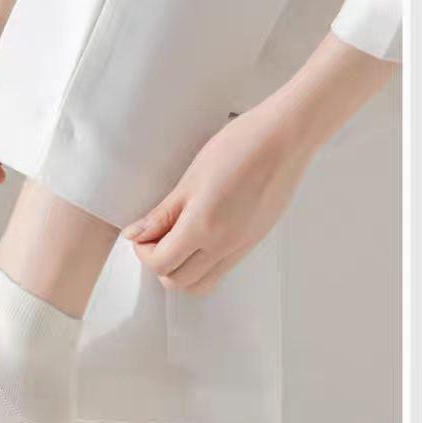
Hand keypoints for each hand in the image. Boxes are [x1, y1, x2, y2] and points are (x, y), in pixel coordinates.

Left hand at [123, 103, 311, 294]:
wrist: (284, 139)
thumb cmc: (241, 147)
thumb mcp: (190, 179)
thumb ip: (162, 214)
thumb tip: (137, 234)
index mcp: (203, 227)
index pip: (161, 264)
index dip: (143, 252)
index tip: (141, 235)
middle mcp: (224, 245)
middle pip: (178, 282)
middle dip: (159, 264)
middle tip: (155, 239)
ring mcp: (241, 247)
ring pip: (202, 284)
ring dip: (182, 271)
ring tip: (177, 241)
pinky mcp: (253, 242)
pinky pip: (222, 270)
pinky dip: (204, 265)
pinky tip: (200, 238)